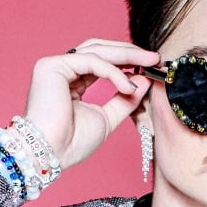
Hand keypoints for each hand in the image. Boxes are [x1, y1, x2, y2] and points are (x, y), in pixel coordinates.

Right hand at [23, 39, 159, 169]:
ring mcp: (55, 66)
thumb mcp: (107, 119)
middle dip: (130, 53)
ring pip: (97, 51)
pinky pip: (92, 62)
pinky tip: (129, 85)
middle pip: (100, 50)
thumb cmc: (72, 143)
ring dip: (126, 55)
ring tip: (149, 63)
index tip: (151, 67)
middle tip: (155, 58)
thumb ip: (124, 100)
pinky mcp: (53, 66)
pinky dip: (113, 73)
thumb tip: (144, 80)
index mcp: (72, 82)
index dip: (128, 63)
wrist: (51, 155)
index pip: (103, 63)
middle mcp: (62, 70)